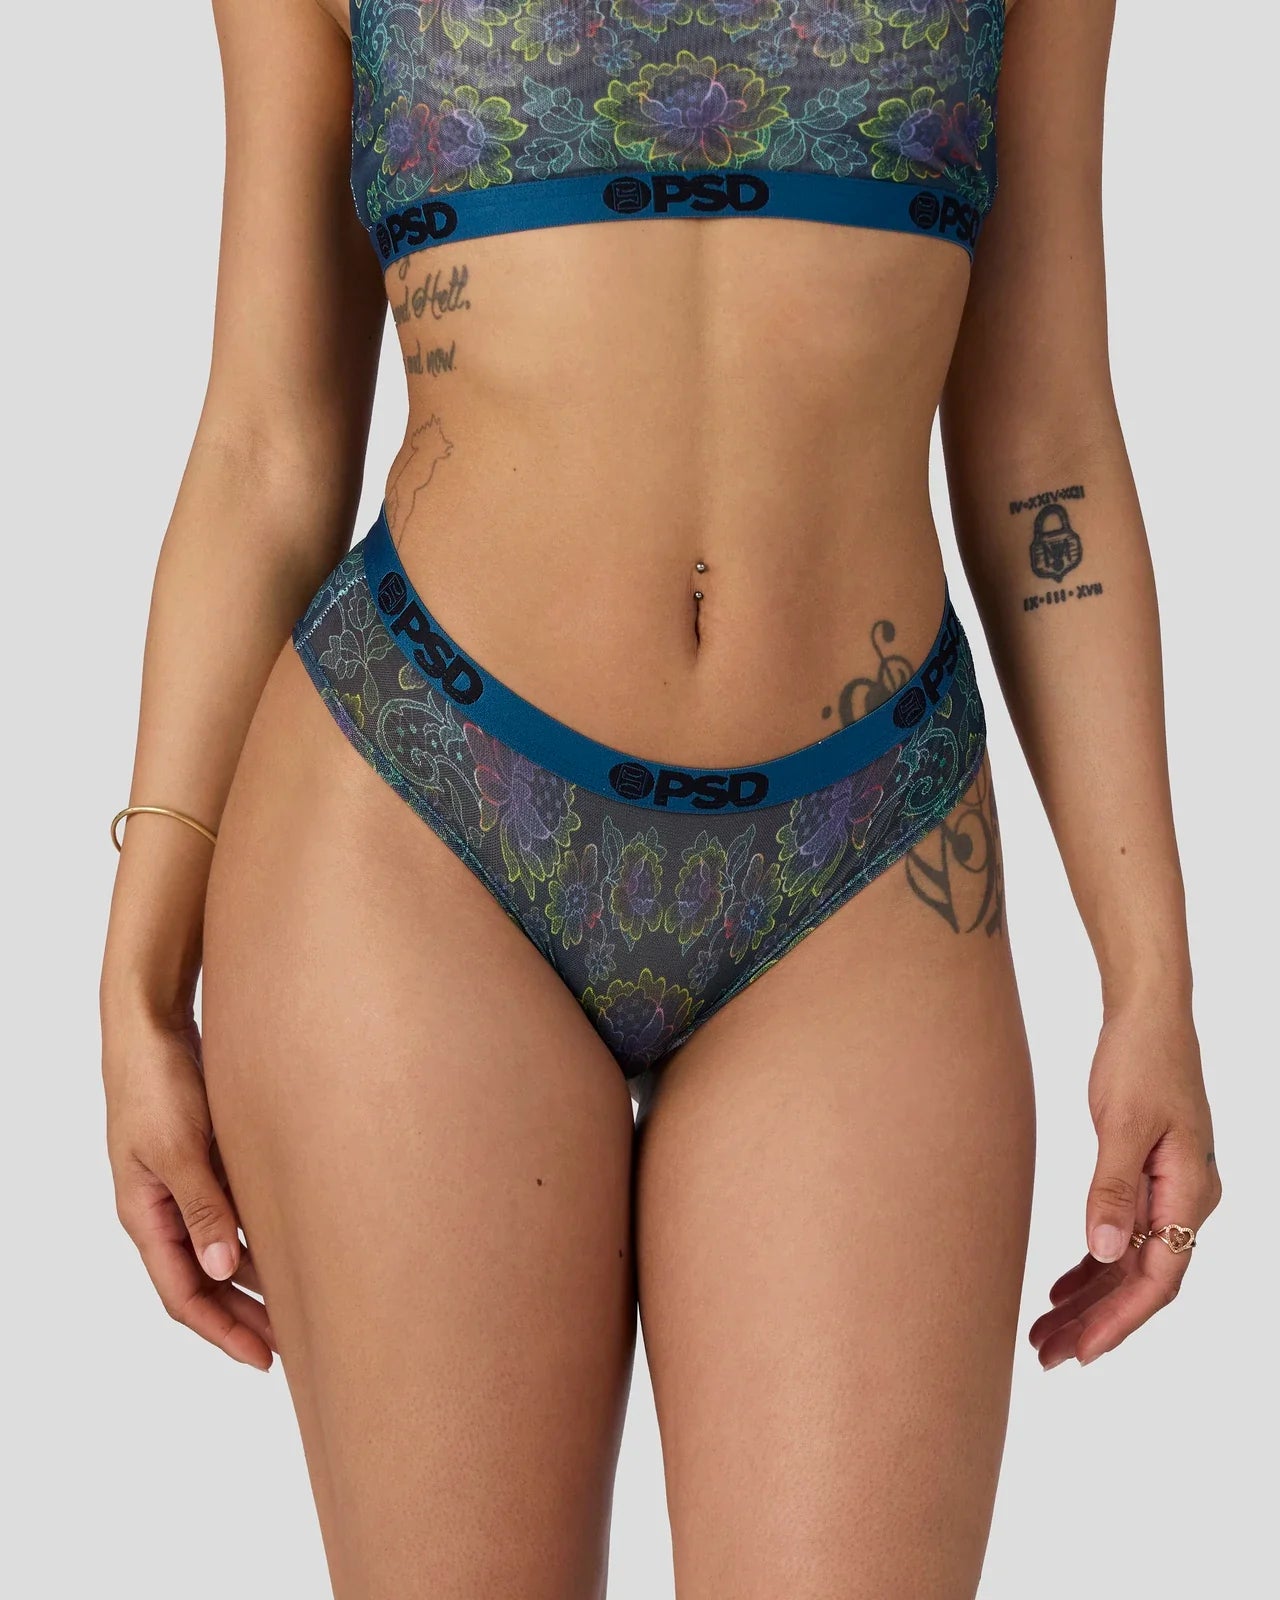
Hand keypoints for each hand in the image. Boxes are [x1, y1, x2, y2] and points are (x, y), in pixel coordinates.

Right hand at [102, 1005, 274, 1369]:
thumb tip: (224, 1272)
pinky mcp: (201, 1161)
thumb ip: (203, 1210)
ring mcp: (181, 1186)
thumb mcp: (180, 1149)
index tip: (263, 1358)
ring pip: (218, 1251)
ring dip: (254, 1280)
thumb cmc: (158, 1083)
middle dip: (242, 1317)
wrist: (153, 1025)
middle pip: (202, 1281)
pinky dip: (256, 1237)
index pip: (183, 1294)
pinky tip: (290, 1246)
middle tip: (289, 1348)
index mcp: (145, 1215)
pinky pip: (229, 1215)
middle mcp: (161, 1209)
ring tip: (299, 1307)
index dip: (223, 1330)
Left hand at [1030, 1001, 1220, 1368]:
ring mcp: (1168, 1191)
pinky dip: (1091, 1265)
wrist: (1149, 1013)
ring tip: (1043, 1333)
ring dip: (1089, 1300)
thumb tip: (1101, 1252)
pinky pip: (1122, 1237)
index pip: (1159, 1278)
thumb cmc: (1141, 1058)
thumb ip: (1112, 1188)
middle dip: (1096, 1323)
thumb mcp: (1124, 1123)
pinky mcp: (1146, 1176)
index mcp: (1190, 1193)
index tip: (1080, 1353)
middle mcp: (1186, 1201)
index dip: (1118, 1321)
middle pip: (1142, 1281)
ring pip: (1129, 1264)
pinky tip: (1060, 1288)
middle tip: (1045, 1356)